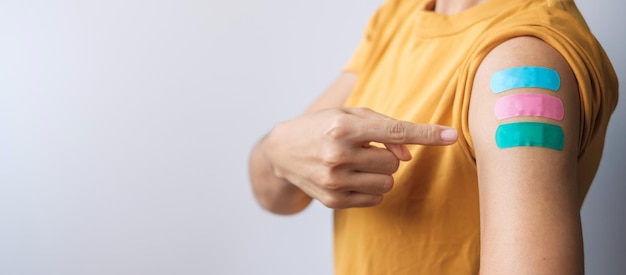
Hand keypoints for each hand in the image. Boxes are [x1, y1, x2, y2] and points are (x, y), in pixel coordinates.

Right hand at [263, 107, 457, 208]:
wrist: (283, 151)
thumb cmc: (322, 127)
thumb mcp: (350, 115)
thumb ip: (384, 128)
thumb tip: (408, 156)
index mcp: (343, 126)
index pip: (395, 131)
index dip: (426, 134)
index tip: (451, 135)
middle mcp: (337, 153)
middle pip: (394, 163)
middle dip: (389, 156)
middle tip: (368, 149)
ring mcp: (334, 180)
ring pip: (387, 183)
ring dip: (381, 173)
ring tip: (359, 163)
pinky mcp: (332, 200)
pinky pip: (374, 198)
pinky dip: (371, 188)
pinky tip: (352, 176)